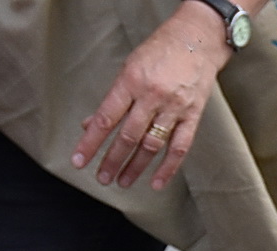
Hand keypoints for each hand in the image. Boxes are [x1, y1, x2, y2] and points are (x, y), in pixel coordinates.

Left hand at [72, 1, 233, 190]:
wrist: (197, 41)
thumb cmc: (159, 52)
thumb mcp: (129, 68)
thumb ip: (114, 99)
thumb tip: (92, 125)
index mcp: (131, 81)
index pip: (106, 118)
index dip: (91, 142)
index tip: (79, 160)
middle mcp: (152, 96)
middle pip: (128, 136)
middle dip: (112, 160)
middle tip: (103, 178)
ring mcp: (174, 108)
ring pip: (152, 145)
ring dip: (135, 166)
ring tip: (123, 181)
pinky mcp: (193, 116)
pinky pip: (180, 147)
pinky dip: (168, 168)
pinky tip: (156, 182)